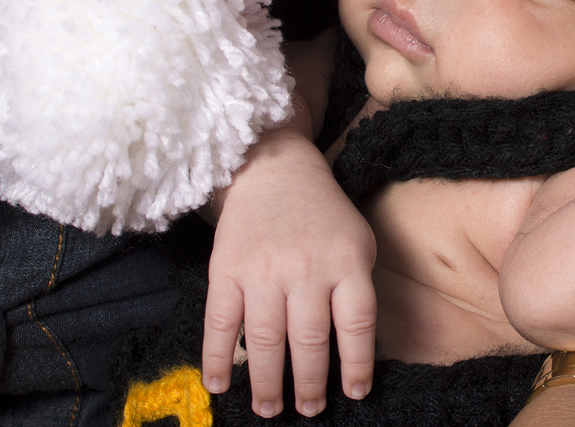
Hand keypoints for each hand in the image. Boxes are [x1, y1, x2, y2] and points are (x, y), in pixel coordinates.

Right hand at [203, 128, 376, 417]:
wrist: (274, 170)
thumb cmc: (323, 216)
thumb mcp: (358, 241)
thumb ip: (357, 290)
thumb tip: (355, 352)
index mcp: (347, 261)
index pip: (356, 324)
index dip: (357, 364)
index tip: (354, 394)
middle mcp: (306, 267)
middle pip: (309, 339)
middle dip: (308, 384)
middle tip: (307, 410)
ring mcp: (262, 269)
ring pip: (264, 339)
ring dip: (267, 381)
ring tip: (271, 408)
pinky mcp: (226, 269)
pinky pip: (219, 322)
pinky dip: (216, 358)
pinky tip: (219, 385)